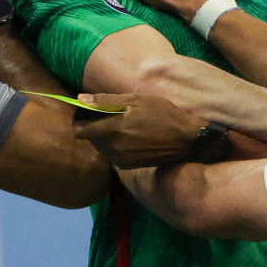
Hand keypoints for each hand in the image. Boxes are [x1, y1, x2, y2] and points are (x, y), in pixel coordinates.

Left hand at [73, 92, 203, 168]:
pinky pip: (111, 154)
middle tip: (108, 115)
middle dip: (93, 127)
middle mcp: (114, 148)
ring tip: (121, 125)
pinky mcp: (128, 166)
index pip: (81, 131)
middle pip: (90, 139)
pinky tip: (129, 136)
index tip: (86, 112)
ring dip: (104, 137)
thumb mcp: (137, 100)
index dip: (80, 121)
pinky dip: (114, 145)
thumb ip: (106, 101)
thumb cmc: (163, 114)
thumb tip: (80, 99)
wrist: (186, 140)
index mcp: (114, 130)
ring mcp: (121, 160)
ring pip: (100, 147)